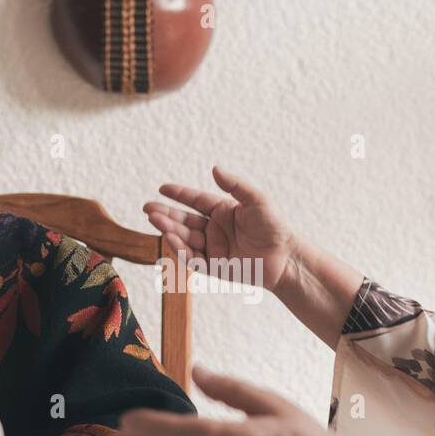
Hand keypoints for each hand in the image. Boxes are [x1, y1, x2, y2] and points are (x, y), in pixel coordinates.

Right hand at [143, 166, 297, 291]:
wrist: (286, 259)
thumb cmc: (275, 227)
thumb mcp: (257, 200)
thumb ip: (236, 185)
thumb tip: (215, 168)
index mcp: (223, 211)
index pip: (195, 200)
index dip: (179, 195)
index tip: (162, 188)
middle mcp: (215, 229)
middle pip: (185, 220)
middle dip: (166, 215)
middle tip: (148, 209)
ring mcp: (213, 248)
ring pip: (185, 239)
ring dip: (170, 230)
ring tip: (155, 221)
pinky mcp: (214, 267)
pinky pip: (193, 259)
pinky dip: (180, 250)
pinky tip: (171, 239)